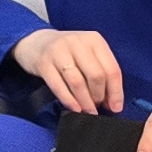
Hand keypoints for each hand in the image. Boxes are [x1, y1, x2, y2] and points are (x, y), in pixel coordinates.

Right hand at [8, 27, 124, 116]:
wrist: (36, 43)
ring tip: (87, 111)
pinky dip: (68, 100)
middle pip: (96, 75)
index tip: (115, 107)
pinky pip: (58, 86)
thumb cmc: (68, 53)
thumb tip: (112, 102)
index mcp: (94, 40)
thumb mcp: (87, 54)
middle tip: (97, 107)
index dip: (116, 92)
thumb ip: (101, 72)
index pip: (111, 69)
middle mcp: (77, 43)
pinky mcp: (43, 63)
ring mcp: (59, 52)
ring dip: (85, 101)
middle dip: (99, 96)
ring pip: (77, 82)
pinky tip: (74, 108)